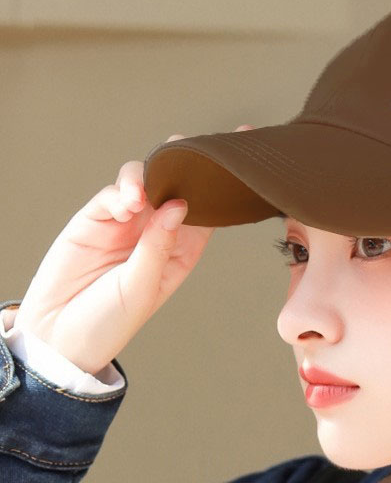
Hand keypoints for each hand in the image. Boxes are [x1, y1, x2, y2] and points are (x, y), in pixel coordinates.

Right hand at [13, 125, 255, 376]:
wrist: (59, 335)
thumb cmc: (110, 320)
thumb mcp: (142, 288)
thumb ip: (158, 246)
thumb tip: (179, 204)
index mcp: (183, 249)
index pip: (209, 209)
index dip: (222, 186)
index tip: (238, 159)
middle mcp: (158, 231)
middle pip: (179, 185)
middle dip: (187, 162)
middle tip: (191, 147)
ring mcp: (128, 222)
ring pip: (146, 180)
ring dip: (148, 178)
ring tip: (141, 198)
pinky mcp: (96, 218)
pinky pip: (114, 194)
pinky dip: (122, 193)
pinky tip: (126, 207)